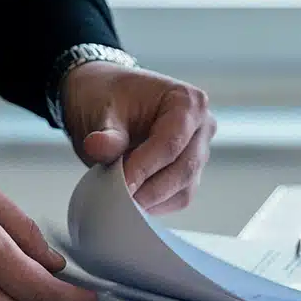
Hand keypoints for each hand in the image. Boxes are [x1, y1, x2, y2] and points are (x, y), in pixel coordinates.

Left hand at [61, 61, 215, 214]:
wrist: (105, 101)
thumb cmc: (109, 97)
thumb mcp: (102, 109)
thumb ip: (106, 133)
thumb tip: (98, 148)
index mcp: (187, 101)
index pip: (171, 142)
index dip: (146, 167)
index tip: (122, 185)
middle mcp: (202, 127)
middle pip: (184, 168)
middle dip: (150, 189)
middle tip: (119, 200)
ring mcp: (199, 151)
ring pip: (184, 188)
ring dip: (152, 199)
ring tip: (121, 198)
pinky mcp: (190, 173)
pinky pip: (178, 198)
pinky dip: (154, 203)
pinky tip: (131, 200)